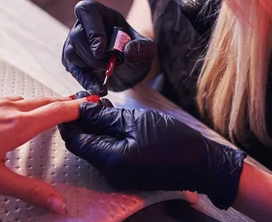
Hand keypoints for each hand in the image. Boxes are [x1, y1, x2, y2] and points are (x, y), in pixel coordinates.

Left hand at [58, 101, 246, 209]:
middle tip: (87, 98)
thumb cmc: (173, 141)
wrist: (202, 164)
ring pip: (96, 147)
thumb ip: (105, 116)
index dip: (70, 119)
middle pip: (84, 144)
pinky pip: (108, 152)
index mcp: (110, 159)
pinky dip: (107, 135)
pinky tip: (112, 118)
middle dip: (82, 121)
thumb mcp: (136, 121)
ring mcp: (118, 174)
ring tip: (100, 104)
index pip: (76, 140)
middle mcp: (109, 172)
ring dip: (95, 127)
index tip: (73, 99)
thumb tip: (82, 108)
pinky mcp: (128, 172)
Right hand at [62, 0, 155, 94]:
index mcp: (100, 13)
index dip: (92, 30)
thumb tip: (128, 51)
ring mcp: (74, 42)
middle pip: (77, 36)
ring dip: (90, 67)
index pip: (87, 10)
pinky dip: (85, 80)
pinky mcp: (71, 60)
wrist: (128, 68)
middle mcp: (83, 25)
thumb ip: (142, 48)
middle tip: (108, 66)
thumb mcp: (146, 48)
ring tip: (107, 75)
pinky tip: (98, 88)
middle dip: (93, 56)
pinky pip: (72, 69)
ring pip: (72, 53)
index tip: (101, 51)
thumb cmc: (135, 51)